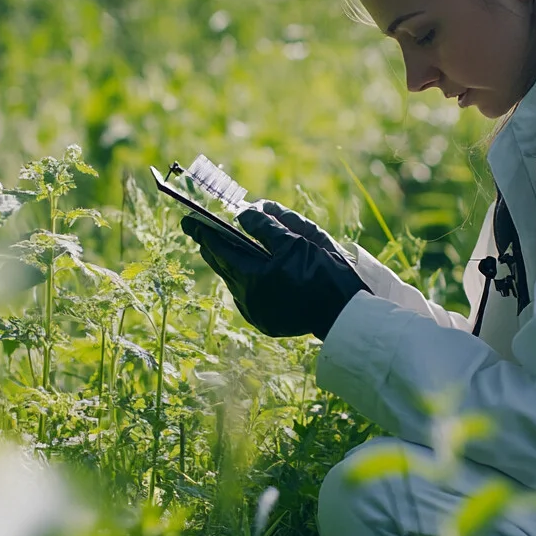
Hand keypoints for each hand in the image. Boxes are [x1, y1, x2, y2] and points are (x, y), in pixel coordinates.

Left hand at [180, 200, 369, 338]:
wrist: (345, 314)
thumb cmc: (324, 273)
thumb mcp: (297, 240)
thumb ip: (267, 226)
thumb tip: (244, 213)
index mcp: (253, 277)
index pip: (221, 250)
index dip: (205, 232)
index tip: (190, 219)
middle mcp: (248, 298)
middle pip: (223, 266)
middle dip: (211, 246)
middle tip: (196, 231)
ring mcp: (256, 313)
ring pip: (234, 282)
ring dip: (227, 263)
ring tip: (218, 247)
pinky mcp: (266, 322)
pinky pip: (246, 296)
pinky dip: (243, 280)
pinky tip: (243, 270)